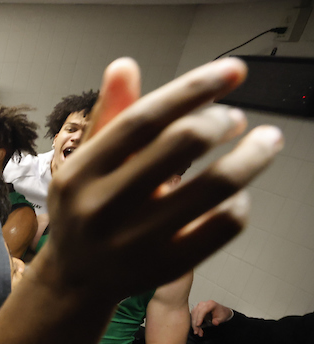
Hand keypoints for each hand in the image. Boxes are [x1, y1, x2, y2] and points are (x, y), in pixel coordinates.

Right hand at [38, 56, 281, 301]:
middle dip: (221, 120)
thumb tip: (124, 65)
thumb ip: (111, 117)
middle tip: (235, 118)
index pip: (143, 118)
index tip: (233, 71)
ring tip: (266, 141)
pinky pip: (225, 225)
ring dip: (253, 155)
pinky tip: (237, 192)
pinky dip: (241, 201)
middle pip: (182, 144)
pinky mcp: (167, 266)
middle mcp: (102, 208)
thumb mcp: (87, 163)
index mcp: (79, 174)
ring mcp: (136, 242)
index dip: (193, 89)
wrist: (76, 279)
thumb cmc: (88, 209)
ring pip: (217, 185)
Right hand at [191, 300, 232, 335]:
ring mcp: (199, 306)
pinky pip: (193, 316)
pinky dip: (194, 323)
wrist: (222, 312)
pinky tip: (196, 329)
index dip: (199, 318)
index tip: (198, 325)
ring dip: (194, 324)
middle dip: (195, 323)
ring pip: (193, 315)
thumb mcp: (222, 318)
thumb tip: (215, 323)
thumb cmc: (222, 314)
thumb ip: (218, 320)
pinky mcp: (196, 309)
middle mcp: (203, 304)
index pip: (203, 310)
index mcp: (210, 304)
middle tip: (197, 332)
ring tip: (197, 332)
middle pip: (196, 313)